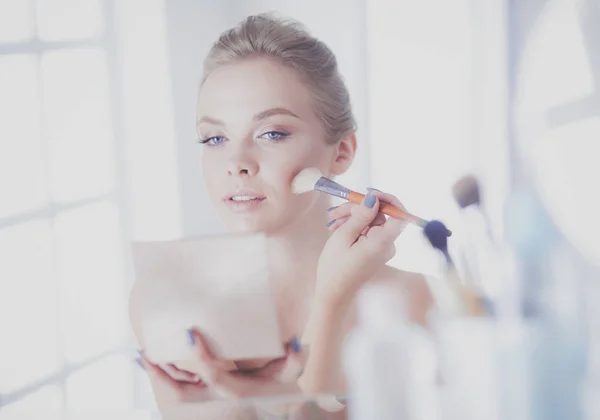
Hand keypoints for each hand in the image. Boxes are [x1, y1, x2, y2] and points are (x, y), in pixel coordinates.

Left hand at [139, 330, 305, 402]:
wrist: (275, 398)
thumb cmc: (282, 382)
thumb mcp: (292, 370)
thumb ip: (296, 359)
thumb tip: (295, 342)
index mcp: (236, 389)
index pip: (213, 375)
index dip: (200, 357)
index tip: (191, 334)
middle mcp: (218, 394)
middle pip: (183, 392)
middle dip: (163, 375)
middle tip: (146, 354)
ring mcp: (210, 393)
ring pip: (179, 390)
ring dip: (159, 375)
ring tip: (143, 355)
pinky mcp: (206, 388)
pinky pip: (182, 385)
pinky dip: (166, 374)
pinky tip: (156, 359)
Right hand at [317, 189, 407, 303]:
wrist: (333, 293)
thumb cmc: (335, 267)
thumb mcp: (343, 236)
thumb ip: (361, 215)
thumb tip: (373, 198)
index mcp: (383, 242)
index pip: (400, 214)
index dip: (387, 199)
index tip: (368, 193)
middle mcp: (388, 244)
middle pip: (380, 215)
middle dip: (358, 208)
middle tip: (335, 211)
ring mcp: (382, 247)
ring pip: (371, 221)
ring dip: (352, 217)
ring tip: (332, 223)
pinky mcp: (375, 249)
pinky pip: (368, 230)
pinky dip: (354, 226)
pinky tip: (337, 229)